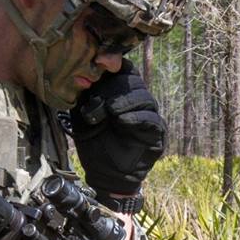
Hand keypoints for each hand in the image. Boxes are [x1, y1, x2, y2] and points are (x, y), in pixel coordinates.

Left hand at [69, 59, 165, 201]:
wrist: (106, 173)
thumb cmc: (95, 143)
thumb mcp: (84, 115)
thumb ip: (85, 96)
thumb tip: (82, 77)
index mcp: (122, 93)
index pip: (124, 70)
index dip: (113, 66)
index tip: (98, 66)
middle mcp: (138, 101)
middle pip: (133, 81)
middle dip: (112, 88)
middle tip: (96, 102)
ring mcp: (150, 115)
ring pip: (143, 97)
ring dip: (123, 102)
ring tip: (108, 112)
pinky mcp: (157, 132)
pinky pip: (150, 119)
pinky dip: (134, 118)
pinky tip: (121, 121)